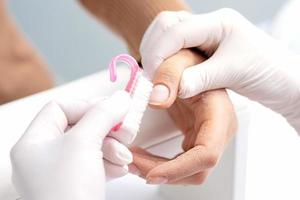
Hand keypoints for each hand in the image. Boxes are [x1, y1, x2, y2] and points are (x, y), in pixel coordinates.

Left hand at [10, 91, 130, 199]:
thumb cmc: (68, 193)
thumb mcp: (84, 143)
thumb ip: (102, 115)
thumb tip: (120, 98)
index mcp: (34, 142)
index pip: (60, 108)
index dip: (87, 105)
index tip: (112, 109)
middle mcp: (45, 156)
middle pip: (80, 126)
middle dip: (107, 128)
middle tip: (126, 130)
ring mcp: (62, 171)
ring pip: (92, 145)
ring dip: (113, 147)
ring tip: (124, 156)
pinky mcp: (78, 184)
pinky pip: (96, 162)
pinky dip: (111, 162)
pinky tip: (120, 168)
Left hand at [130, 50, 236, 183]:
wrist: (193, 63)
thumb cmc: (191, 60)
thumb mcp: (179, 59)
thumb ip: (169, 74)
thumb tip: (156, 100)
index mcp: (220, 114)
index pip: (207, 153)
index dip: (180, 168)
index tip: (152, 174)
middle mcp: (218, 131)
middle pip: (196, 170)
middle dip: (163, 173)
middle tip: (132, 165)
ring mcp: (208, 137)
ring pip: (187, 171)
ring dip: (159, 171)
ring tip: (132, 162)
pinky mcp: (196, 139)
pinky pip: (180, 163)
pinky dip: (160, 165)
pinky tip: (142, 158)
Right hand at [140, 9, 299, 131]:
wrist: (285, 82)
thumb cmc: (270, 71)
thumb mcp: (234, 73)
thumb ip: (200, 79)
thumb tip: (172, 87)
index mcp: (218, 23)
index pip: (176, 31)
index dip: (159, 53)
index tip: (152, 77)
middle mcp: (208, 26)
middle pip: (166, 26)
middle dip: (153, 50)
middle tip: (151, 77)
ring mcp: (204, 37)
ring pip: (167, 36)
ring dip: (156, 54)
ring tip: (155, 76)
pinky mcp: (202, 51)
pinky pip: (175, 49)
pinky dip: (164, 60)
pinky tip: (164, 74)